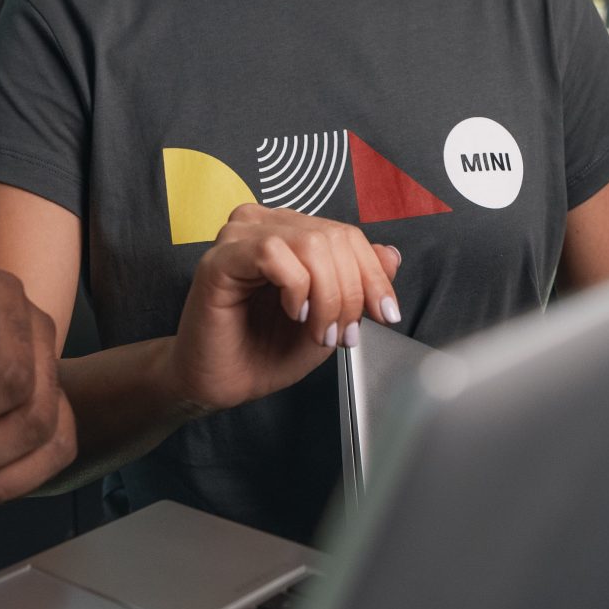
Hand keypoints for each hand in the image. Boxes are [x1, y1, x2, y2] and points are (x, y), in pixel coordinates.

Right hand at [167, 205, 403, 414]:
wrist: (224, 383)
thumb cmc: (265, 350)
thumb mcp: (330, 317)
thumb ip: (357, 282)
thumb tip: (390, 253)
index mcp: (289, 232)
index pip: (346, 233)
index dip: (373, 274)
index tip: (385, 314)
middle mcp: (262, 225)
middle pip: (332, 237)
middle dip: (351, 292)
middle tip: (343, 334)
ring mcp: (238, 238)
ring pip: (309, 242)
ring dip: (327, 295)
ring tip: (318, 330)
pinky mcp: (219, 259)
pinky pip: (272, 253)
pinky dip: (295, 288)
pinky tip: (291, 312)